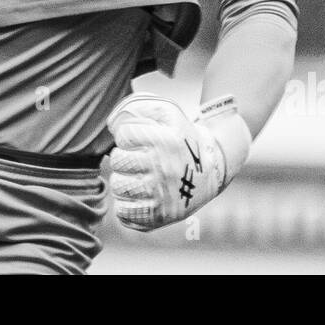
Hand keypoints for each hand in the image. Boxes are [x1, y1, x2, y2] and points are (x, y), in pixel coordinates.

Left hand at [106, 92, 252, 230]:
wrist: (211, 169)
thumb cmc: (180, 138)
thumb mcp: (167, 112)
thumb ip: (137, 108)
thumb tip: (112, 125)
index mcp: (165, 141)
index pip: (124, 135)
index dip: (128, 136)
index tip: (140, 140)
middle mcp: (164, 168)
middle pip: (118, 161)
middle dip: (124, 157)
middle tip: (137, 159)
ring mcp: (162, 195)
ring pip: (118, 187)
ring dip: (123, 180)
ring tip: (137, 177)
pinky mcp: (160, 216)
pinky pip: (124, 213)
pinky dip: (126, 204)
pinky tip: (138, 195)